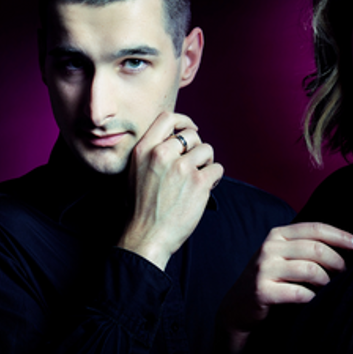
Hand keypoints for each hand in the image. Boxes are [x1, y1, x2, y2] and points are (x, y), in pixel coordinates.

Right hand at [119, 112, 223, 270]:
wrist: (146, 236)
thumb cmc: (141, 208)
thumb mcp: (135, 172)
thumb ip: (151, 153)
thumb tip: (174, 140)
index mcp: (143, 150)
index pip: (167, 118)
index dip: (184, 121)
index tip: (192, 129)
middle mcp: (161, 154)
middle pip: (192, 135)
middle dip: (197, 149)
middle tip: (195, 165)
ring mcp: (181, 167)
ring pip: (207, 150)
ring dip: (207, 163)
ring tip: (199, 179)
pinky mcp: (198, 182)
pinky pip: (217, 169)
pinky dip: (215, 179)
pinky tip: (205, 189)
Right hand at [218, 222, 352, 353]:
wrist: (237, 308)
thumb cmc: (269, 280)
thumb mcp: (283, 256)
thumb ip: (305, 247)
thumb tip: (346, 244)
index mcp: (278, 235)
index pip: (315, 228)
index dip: (340, 235)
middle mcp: (269, 248)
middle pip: (316, 249)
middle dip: (337, 261)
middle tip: (344, 273)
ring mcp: (264, 269)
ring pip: (310, 270)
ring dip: (326, 281)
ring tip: (330, 287)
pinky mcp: (261, 291)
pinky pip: (298, 292)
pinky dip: (311, 297)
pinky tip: (313, 300)